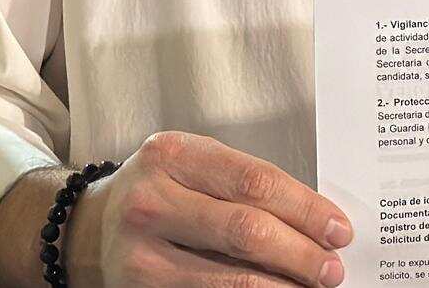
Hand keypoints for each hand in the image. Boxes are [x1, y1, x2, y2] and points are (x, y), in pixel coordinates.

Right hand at [68, 131, 349, 286]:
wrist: (90, 229)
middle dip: (301, 254)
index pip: (254, 182)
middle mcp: (149, 202)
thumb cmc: (159, 193)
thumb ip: (242, 184)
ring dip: (283, 287)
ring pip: (231, 279)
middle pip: (246, 231)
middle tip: (333, 268)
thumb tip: (316, 221)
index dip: (305, 208)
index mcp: (169, 155)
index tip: (338, 229)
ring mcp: (140, 255)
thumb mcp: (190, 167)